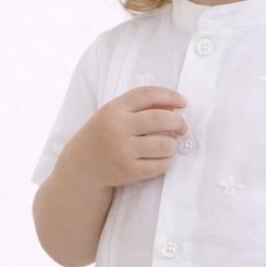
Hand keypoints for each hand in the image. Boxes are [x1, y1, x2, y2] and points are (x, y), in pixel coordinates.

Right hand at [69, 85, 188, 189]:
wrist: (82, 166)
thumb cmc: (103, 135)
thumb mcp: (113, 115)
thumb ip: (138, 108)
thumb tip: (174, 107)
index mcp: (114, 109)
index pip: (147, 94)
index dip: (170, 96)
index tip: (183, 102)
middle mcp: (117, 128)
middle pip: (160, 119)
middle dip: (178, 122)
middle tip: (182, 127)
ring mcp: (122, 150)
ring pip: (164, 144)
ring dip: (173, 145)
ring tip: (170, 145)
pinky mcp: (128, 171)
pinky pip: (160, 165)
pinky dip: (166, 162)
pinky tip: (162, 159)